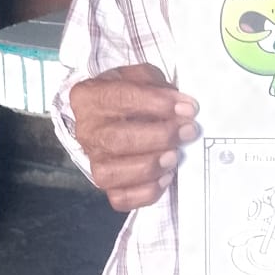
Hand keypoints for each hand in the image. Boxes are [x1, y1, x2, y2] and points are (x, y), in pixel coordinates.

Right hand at [69, 64, 199, 210]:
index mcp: (89, 97)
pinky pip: (121, 198)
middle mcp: (86, 131)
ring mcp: (93, 160)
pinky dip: (146, 192)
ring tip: (175, 156)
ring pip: (114, 173)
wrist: (111, 115)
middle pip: (117, 140)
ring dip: (151, 166)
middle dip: (159, 137)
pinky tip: (165, 177)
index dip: (157, 105)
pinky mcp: (106, 185)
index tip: (188, 109)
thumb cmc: (128, 94)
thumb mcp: (139, 77)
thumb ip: (159, 87)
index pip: (121, 99)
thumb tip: (184, 107)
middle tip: (188, 132)